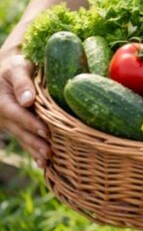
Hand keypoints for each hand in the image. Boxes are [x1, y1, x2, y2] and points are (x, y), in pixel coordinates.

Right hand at [0, 49, 49, 167]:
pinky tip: (43, 163)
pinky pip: (24, 139)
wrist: (6, 71)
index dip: (31, 123)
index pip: (18, 114)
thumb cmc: (15, 66)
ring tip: (47, 162)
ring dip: (35, 150)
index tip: (45, 131)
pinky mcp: (14, 127)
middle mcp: (2, 116)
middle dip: (35, 143)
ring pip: (22, 138)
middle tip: (50, 153)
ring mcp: (8, 124)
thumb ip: (23, 82)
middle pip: (21, 131)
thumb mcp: (17, 68)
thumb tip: (27, 100)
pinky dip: (33, 150)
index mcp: (2, 101)